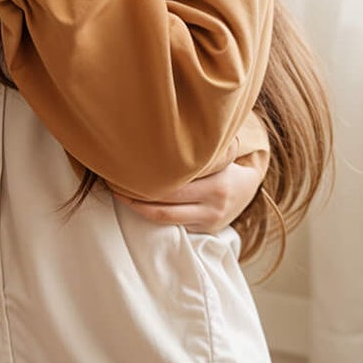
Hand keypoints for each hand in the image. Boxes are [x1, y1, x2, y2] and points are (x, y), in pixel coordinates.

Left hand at [115, 155, 264, 233]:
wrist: (248, 186)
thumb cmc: (225, 161)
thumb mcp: (218, 153)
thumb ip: (197, 150)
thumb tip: (159, 131)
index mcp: (217, 185)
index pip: (172, 188)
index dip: (144, 184)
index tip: (122, 172)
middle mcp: (212, 206)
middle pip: (164, 207)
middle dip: (136, 198)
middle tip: (114, 184)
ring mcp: (208, 221)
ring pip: (165, 220)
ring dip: (139, 209)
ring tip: (120, 195)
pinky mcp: (205, 230)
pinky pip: (174, 225)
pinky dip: (154, 215)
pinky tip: (138, 204)